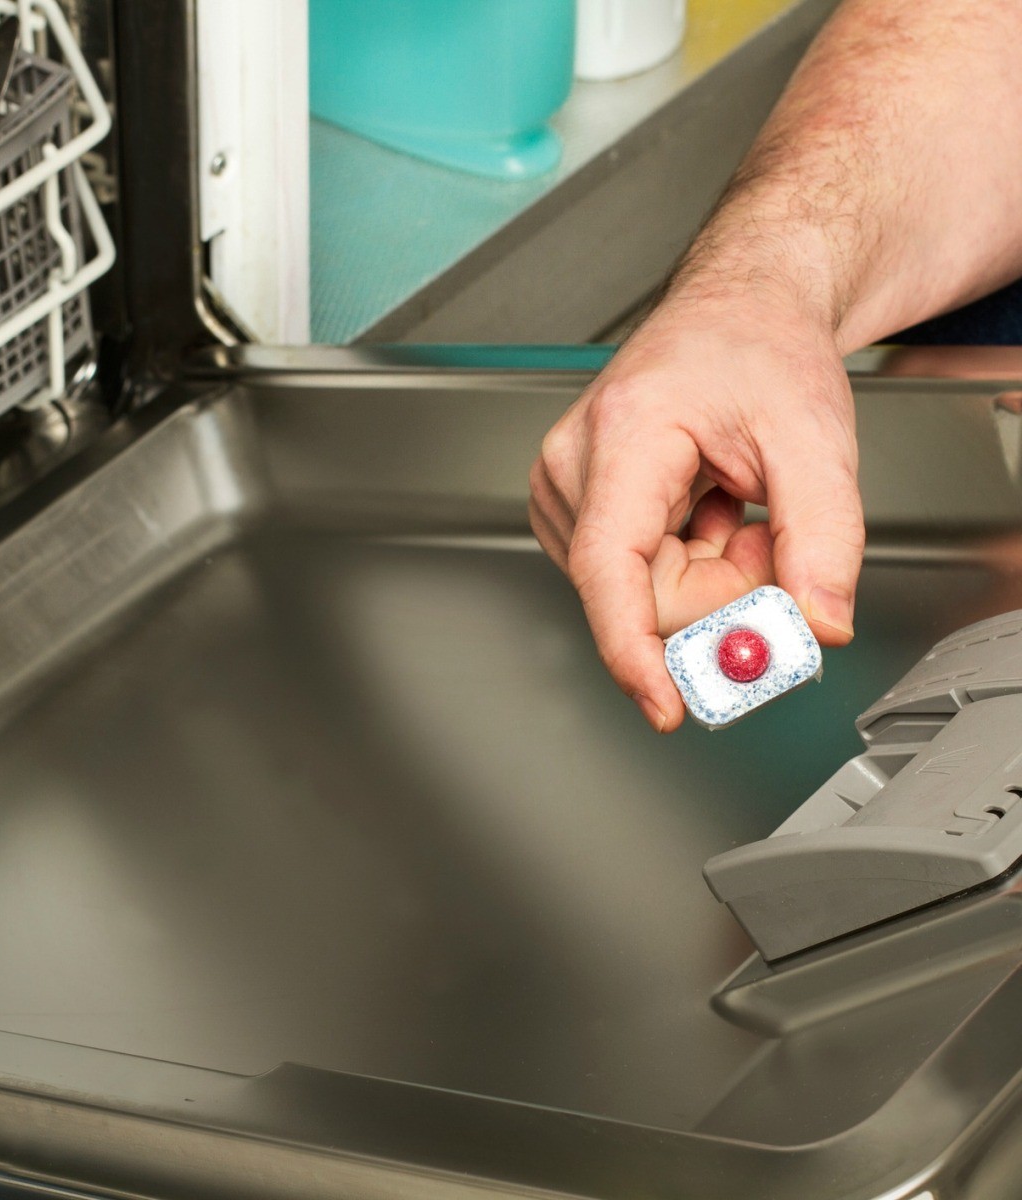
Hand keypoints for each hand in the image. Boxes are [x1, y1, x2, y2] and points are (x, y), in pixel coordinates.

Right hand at [529, 291, 863, 731]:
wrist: (736, 312)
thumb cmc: (758, 349)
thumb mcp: (814, 438)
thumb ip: (824, 538)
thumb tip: (817, 625)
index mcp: (623, 436)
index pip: (610, 566)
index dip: (633, 647)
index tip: (666, 704)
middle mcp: (574, 468)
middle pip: (642, 593)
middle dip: (722, 590)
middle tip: (765, 536)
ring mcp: (566, 490)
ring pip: (641, 594)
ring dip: (708, 574)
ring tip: (732, 503)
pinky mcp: (573, 509)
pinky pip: (635, 578)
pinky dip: (687, 563)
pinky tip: (704, 508)